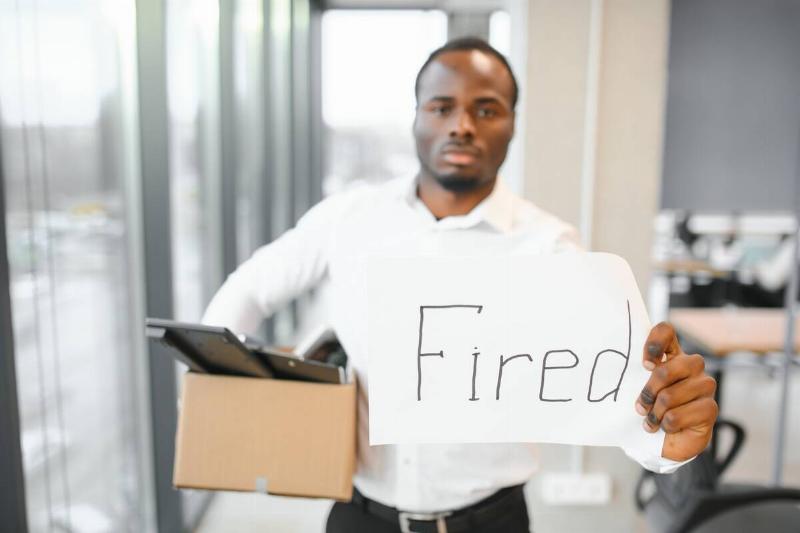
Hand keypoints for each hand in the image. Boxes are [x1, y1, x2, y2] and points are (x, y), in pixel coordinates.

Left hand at [635, 322, 717, 461]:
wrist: (670, 440)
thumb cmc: (653, 409)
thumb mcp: (641, 388)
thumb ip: (638, 375)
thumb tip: (622, 369)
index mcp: (673, 355)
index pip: (666, 331)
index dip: (654, 343)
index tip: (644, 364)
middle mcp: (692, 366)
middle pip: (667, 369)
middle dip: (648, 392)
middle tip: (640, 406)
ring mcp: (705, 385)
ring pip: (669, 396)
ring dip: (654, 413)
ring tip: (651, 420)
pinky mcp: (711, 408)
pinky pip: (677, 416)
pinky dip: (665, 425)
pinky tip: (666, 427)